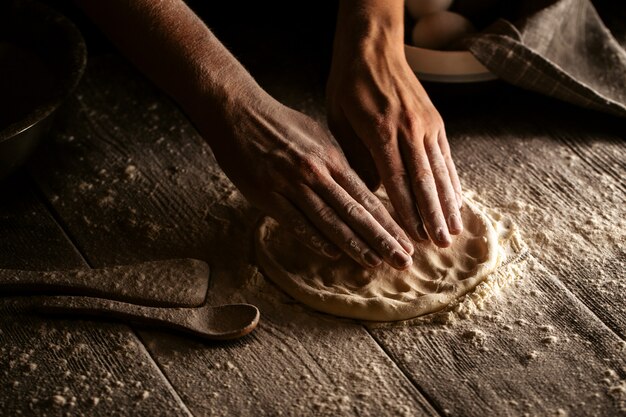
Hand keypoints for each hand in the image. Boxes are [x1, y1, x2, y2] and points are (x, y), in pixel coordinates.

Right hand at [192, 93, 414, 269]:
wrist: (238, 112)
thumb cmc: (279, 125)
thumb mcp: (317, 137)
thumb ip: (337, 165)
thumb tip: (358, 189)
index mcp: (332, 158)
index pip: (367, 197)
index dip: (388, 222)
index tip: (407, 241)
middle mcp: (317, 172)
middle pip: (355, 212)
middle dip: (382, 239)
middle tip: (403, 261)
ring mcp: (291, 184)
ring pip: (329, 220)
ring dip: (354, 245)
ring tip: (375, 264)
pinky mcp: (267, 194)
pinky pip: (295, 222)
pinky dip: (315, 239)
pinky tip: (333, 254)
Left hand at [327, 1, 463, 246]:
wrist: (373, 46)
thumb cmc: (349, 85)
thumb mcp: (340, 120)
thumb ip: (355, 156)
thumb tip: (370, 192)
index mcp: (380, 130)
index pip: (395, 180)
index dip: (406, 211)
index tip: (413, 237)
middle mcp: (408, 129)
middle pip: (424, 181)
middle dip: (433, 216)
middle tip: (440, 245)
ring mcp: (426, 124)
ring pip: (440, 171)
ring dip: (448, 204)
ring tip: (454, 231)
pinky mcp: (436, 121)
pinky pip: (446, 157)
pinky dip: (452, 181)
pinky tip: (457, 201)